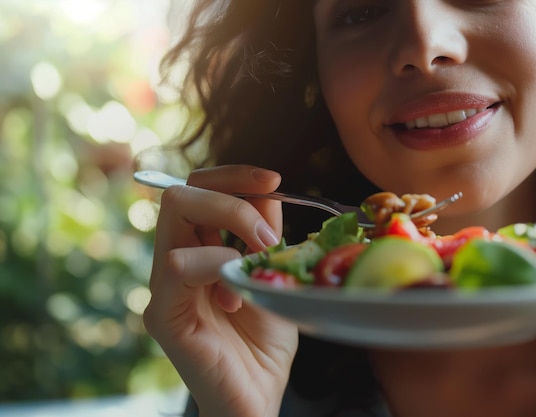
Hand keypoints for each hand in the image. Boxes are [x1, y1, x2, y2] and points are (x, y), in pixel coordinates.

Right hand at [143, 165, 297, 416]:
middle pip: (182, 190)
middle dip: (234, 195)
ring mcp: (163, 285)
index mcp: (198, 250)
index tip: (272, 181)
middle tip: (268, 233)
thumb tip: (267, 190)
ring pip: (175, 211)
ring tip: (261, 257)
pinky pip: (179, 263)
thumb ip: (264, 234)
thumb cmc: (264, 344)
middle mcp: (174, 260)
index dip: (235, 176)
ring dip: (232, 221)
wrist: (256, 400)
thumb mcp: (272, 276)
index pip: (198, 188)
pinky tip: (236, 294)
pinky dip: (217, 264)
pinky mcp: (161, 313)